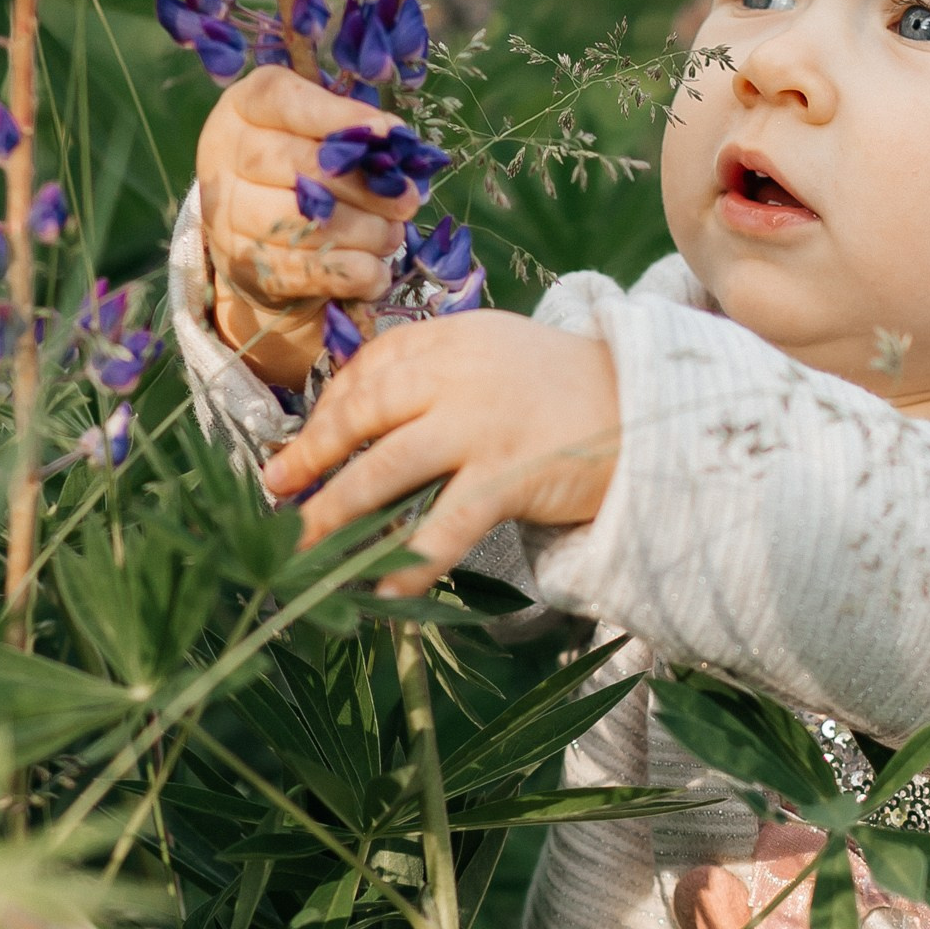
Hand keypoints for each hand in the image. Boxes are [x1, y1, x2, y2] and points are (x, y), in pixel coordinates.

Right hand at [198, 67, 407, 388]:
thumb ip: (352, 131)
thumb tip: (395, 140)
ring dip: (361, 234)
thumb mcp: (318, 132)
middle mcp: (224, 157)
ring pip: (300, 223)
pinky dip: (349, 273)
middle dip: (362, 186)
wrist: (258, 234)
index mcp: (244, 108)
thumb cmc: (301, 166)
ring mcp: (226, 215)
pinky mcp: (242, 265)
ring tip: (392, 236)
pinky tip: (376, 272)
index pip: (283, 101)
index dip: (336, 116)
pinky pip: (302, 270)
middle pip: (295, 165)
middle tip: (408, 202)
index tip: (386, 132)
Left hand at [266, 311, 619, 595]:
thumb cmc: (568, 390)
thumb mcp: (497, 356)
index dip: (327, 412)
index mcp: (451, 339)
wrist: (651, 406)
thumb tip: (363, 426)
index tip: (303, 448)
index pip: (369, 370)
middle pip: (363, 412)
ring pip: (386, 469)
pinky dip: (407, 562)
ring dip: (336, 512)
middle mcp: (457, 374)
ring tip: (303, 546)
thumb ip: (439, 376)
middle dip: (312, 455)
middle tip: (278, 489)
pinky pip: (443, 525)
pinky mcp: (509, 474)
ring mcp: (482, 425)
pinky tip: (381, 589)